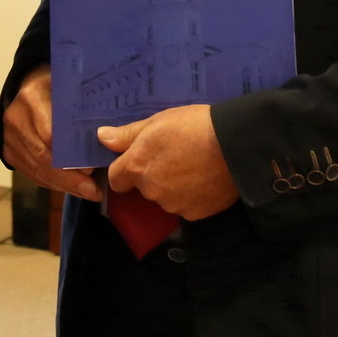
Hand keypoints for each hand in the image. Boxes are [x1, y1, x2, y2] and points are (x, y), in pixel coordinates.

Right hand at [2, 64, 101, 202]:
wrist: (25, 86)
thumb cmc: (55, 84)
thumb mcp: (68, 84)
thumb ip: (83, 104)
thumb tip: (110, 135)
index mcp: (31, 97)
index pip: (50, 133)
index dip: (70, 155)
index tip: (91, 168)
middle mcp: (16, 119)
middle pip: (43, 157)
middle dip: (70, 178)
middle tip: (94, 191)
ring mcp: (8, 137)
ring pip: (37, 170)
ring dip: (64, 185)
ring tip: (89, 193)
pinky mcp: (8, 152)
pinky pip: (31, 174)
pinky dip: (52, 184)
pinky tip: (72, 189)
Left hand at [98, 104, 238, 220]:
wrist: (235, 145)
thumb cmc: (194, 126)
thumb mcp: (157, 121)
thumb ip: (128, 134)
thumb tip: (102, 137)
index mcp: (137, 166)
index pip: (116, 179)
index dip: (125, 170)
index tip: (140, 159)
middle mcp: (150, 190)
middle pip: (142, 187)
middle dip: (153, 175)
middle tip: (174, 155)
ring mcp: (172, 205)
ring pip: (164, 197)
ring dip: (172, 186)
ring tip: (193, 165)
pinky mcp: (194, 215)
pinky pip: (185, 206)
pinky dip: (191, 196)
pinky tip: (205, 179)